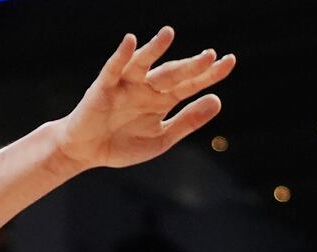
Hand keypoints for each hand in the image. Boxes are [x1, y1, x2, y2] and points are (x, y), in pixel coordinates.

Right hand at [52, 27, 235, 170]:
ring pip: (144, 64)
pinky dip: (122, 55)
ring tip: (168, 34)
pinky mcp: (104, 87)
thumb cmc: (122, 144)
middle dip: (190, 66)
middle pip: (173, 74)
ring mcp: (126, 85)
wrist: (87, 152)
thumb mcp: (161, 138)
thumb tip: (217, 100)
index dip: (210, 74)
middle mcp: (147, 87)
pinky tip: (132, 42)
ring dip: (155, 49)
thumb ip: (188, 121)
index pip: (190, 83)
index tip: (230, 62)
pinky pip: (114, 68)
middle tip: (210, 56)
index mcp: (163, 100)